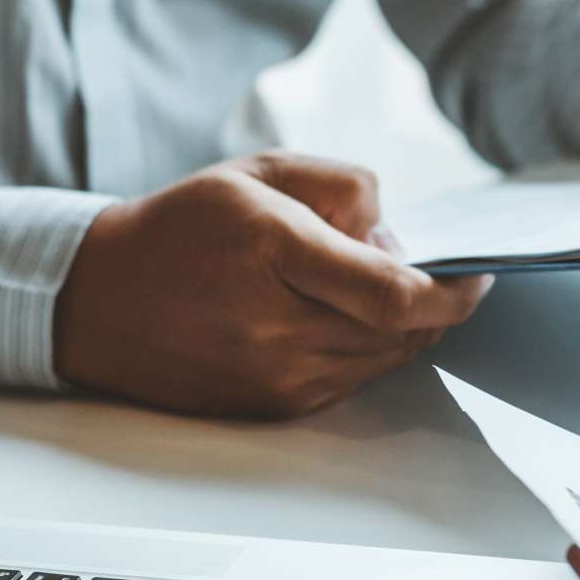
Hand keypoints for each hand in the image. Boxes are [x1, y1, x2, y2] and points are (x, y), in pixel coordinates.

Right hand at [52, 153, 490, 418]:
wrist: (99, 300)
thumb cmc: (182, 228)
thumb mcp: (262, 173)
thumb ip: (345, 188)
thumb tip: (397, 243)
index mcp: (274, 252)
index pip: (396, 294)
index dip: (454, 291)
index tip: (480, 275)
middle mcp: (276, 325)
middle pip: (401, 333)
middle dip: (434, 302)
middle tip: (426, 271)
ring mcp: (274, 376)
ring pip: (383, 360)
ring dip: (402, 328)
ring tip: (374, 289)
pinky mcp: (272, 406)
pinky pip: (351, 381)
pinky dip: (365, 351)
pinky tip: (338, 320)